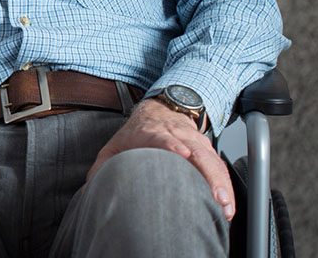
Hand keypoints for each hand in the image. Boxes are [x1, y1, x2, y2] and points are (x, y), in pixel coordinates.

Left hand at [87, 99, 233, 219]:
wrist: (159, 110)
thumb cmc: (136, 133)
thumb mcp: (115, 146)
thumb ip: (103, 166)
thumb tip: (89, 188)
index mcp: (151, 133)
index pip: (162, 137)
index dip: (171, 145)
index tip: (181, 155)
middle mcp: (177, 135)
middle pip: (196, 152)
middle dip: (208, 174)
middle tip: (216, 197)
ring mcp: (195, 142)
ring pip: (212, 160)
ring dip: (221, 183)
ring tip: (225, 207)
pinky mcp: (207, 149)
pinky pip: (219, 166)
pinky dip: (226, 185)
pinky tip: (228, 204)